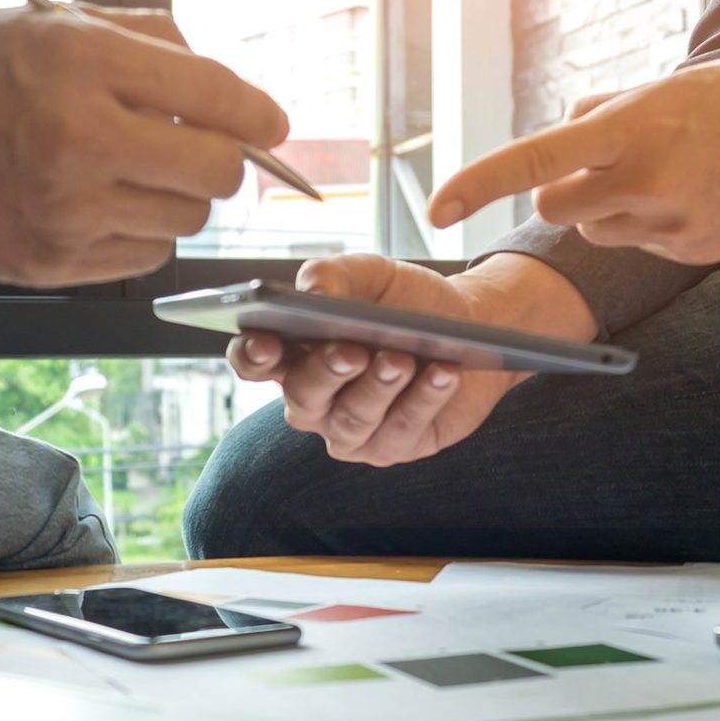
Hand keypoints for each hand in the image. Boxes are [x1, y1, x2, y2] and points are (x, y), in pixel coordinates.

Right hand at [0, 1, 288, 286]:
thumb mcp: (53, 24)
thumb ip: (149, 44)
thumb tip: (232, 92)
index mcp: (82, 64)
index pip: (215, 98)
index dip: (257, 114)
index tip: (269, 124)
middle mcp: (80, 140)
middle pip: (215, 173)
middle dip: (220, 160)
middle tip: (198, 150)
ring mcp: (67, 211)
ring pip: (184, 220)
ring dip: (176, 197)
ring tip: (131, 172)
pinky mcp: (53, 263)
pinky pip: (144, 256)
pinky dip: (140, 232)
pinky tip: (102, 205)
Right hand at [228, 253, 595, 465]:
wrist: (467, 323)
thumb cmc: (403, 301)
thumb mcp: (369, 274)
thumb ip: (333, 275)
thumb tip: (312, 293)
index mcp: (293, 355)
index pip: (254, 362)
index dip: (252, 356)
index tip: (268, 341)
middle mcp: (314, 400)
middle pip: (303, 397)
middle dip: (326, 373)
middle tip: (351, 350)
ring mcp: (351, 430)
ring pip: (352, 421)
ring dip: (378, 388)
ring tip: (403, 358)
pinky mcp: (394, 446)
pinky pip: (401, 431)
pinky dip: (423, 399)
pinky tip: (441, 372)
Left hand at [427, 35, 719, 263]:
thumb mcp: (673, 84)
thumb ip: (609, 114)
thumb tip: (562, 135)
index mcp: (634, 125)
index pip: (533, 159)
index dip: (477, 184)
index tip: (437, 209)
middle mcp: (647, 178)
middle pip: (554, 207)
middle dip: (560, 193)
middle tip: (602, 168)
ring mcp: (674, 222)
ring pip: (597, 230)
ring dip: (610, 208)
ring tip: (671, 173)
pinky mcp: (699, 252)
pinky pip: (644, 246)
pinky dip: (656, 226)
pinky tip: (703, 195)